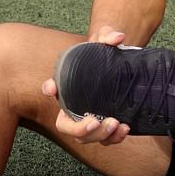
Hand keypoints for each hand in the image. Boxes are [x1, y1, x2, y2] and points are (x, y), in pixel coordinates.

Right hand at [43, 27, 134, 145]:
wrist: (121, 67)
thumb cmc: (105, 56)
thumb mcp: (105, 41)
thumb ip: (108, 35)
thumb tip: (117, 38)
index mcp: (67, 86)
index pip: (50, 88)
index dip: (49, 89)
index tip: (52, 88)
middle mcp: (73, 107)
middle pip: (66, 127)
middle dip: (80, 129)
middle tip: (96, 121)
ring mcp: (88, 120)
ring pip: (86, 139)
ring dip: (100, 136)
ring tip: (116, 124)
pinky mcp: (105, 127)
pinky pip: (105, 140)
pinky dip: (114, 138)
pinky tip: (125, 128)